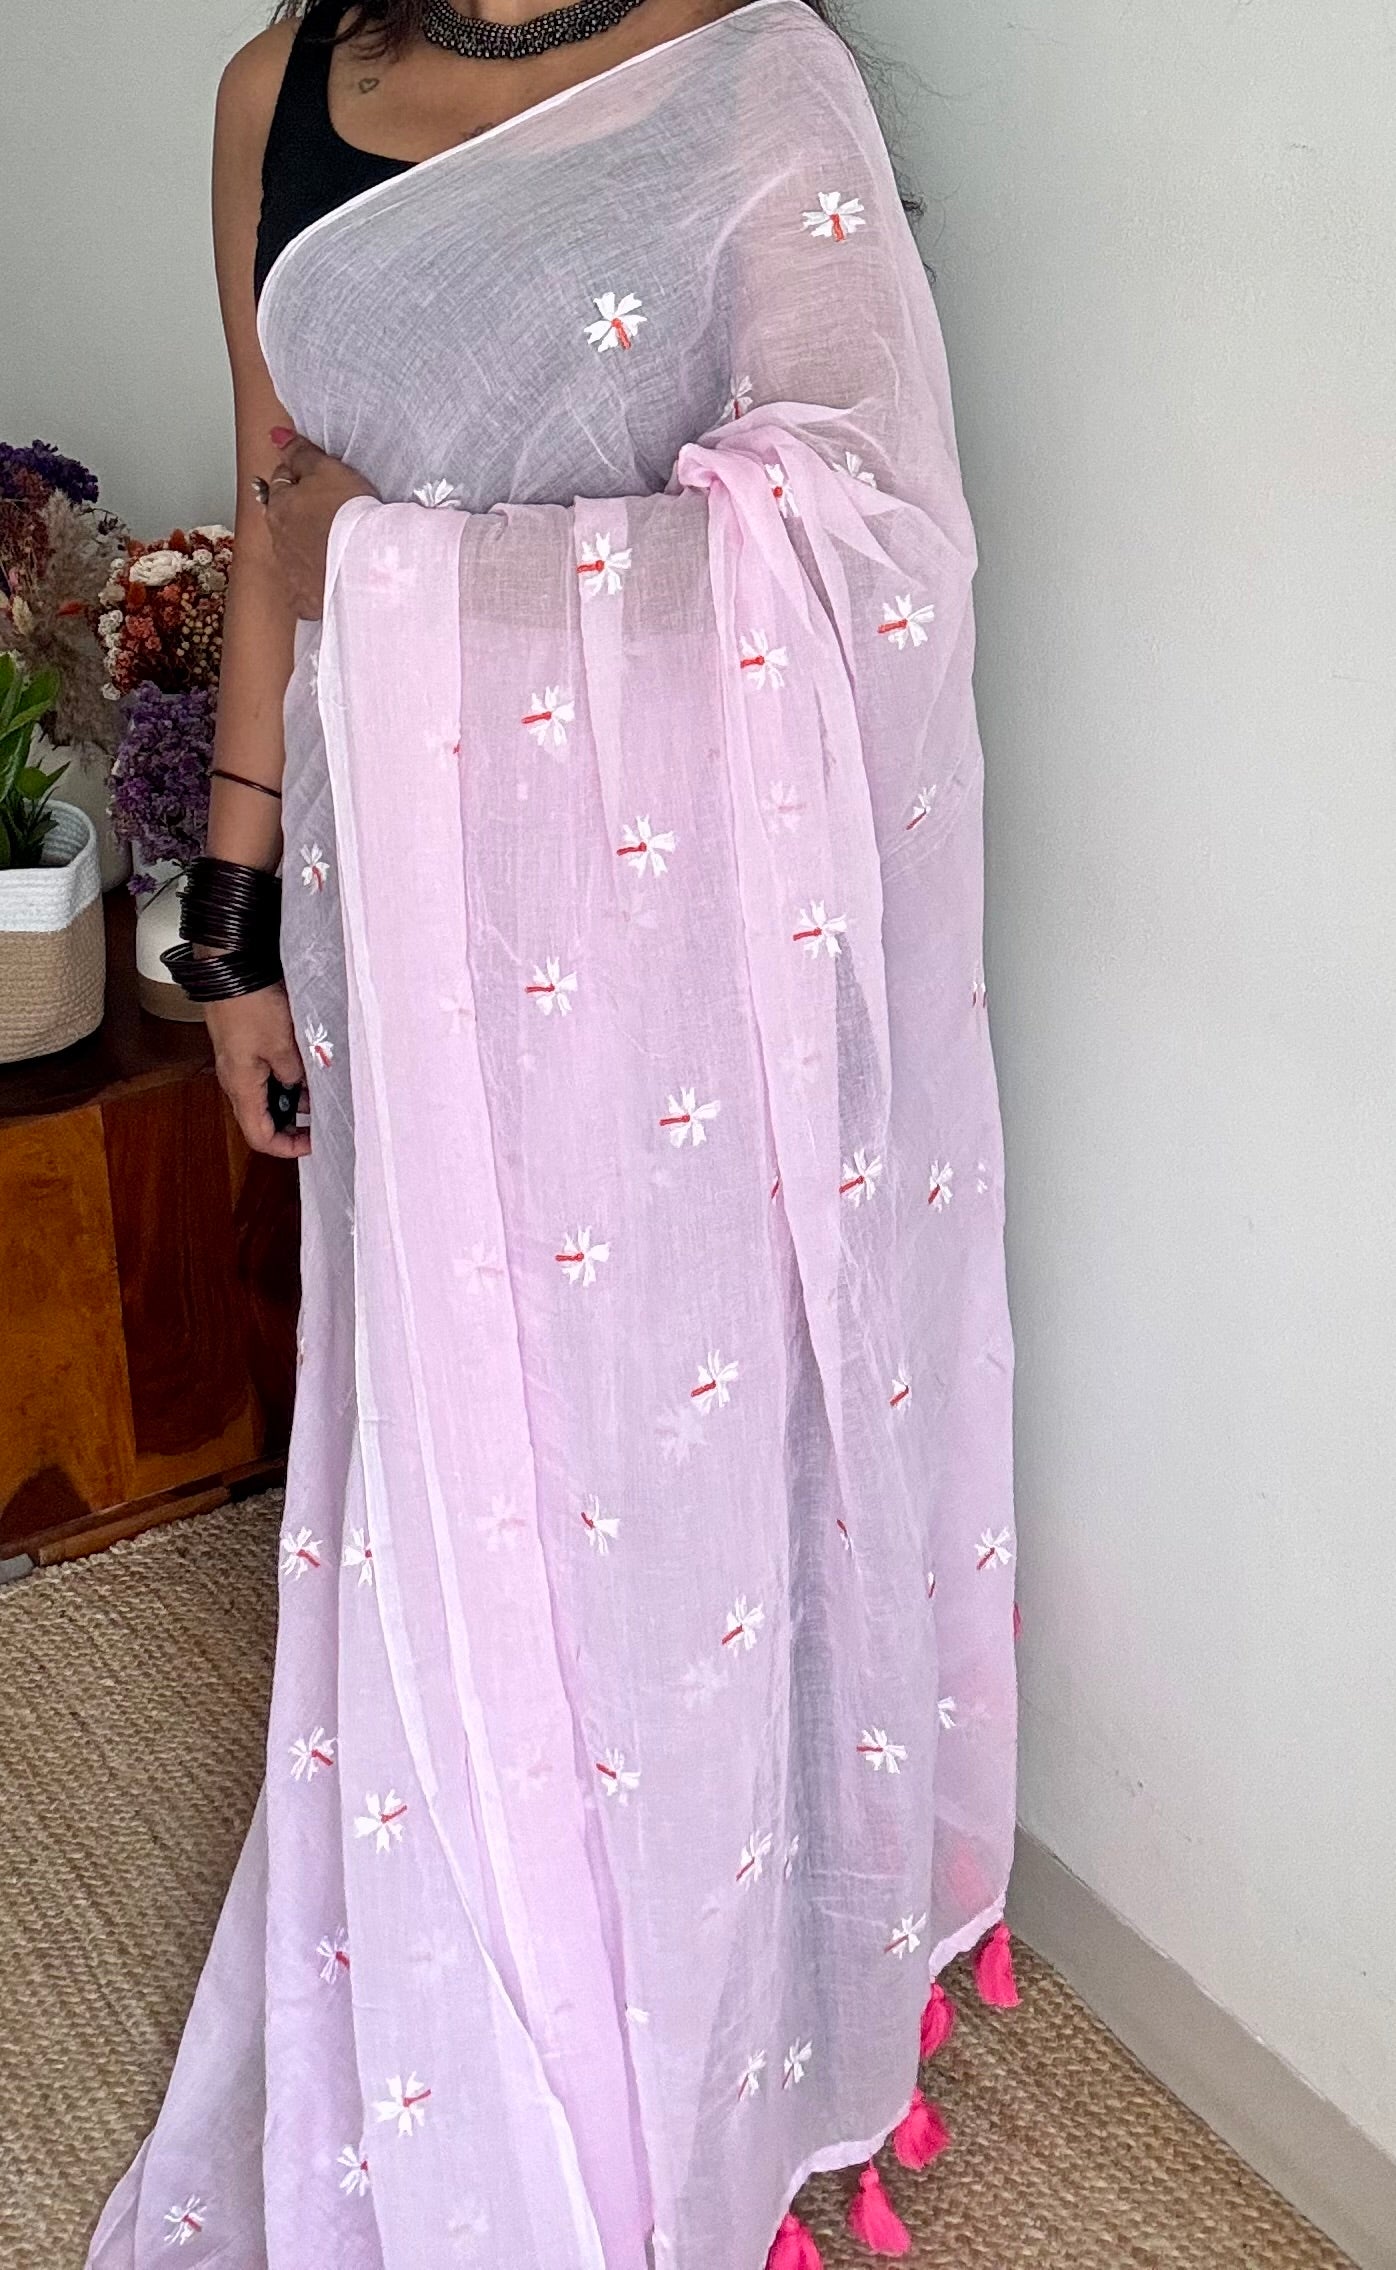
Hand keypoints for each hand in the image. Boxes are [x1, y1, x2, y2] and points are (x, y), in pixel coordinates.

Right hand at [205, 982, 310, 1159]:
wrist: (227, 967)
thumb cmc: (251, 1005)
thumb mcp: (284, 1044)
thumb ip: (296, 1074)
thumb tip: (303, 1091)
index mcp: (242, 1087)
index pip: (260, 1137)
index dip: (288, 1147)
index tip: (314, 1143)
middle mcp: (236, 1081)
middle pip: (263, 1120)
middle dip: (293, 1125)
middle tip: (322, 1120)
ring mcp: (238, 1064)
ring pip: (266, 1097)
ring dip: (292, 1099)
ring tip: (321, 1091)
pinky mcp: (243, 1047)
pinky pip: (265, 1075)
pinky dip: (286, 1079)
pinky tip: (307, 1068)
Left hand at [261, 430, 377, 618]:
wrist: (368, 566)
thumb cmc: (350, 515)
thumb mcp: (327, 471)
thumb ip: (300, 453)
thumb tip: (276, 435)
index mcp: (279, 505)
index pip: (282, 482)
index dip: (300, 477)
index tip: (318, 480)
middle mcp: (278, 540)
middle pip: (284, 519)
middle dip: (299, 514)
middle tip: (328, 512)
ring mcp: (290, 572)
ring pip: (293, 553)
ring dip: (307, 547)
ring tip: (334, 545)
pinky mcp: (306, 600)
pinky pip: (305, 590)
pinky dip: (315, 582)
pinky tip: (333, 577)